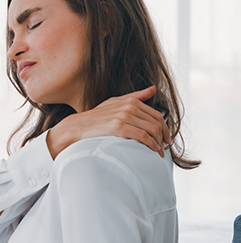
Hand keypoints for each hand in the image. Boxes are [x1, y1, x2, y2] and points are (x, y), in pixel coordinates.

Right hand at [46, 86, 170, 158]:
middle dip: (163, 136)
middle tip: (164, 148)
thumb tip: (153, 89)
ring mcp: (124, 116)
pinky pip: (142, 136)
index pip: (156, 115)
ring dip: (158, 143)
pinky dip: (150, 144)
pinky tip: (152, 150)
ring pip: (151, 130)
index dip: (164, 128)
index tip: (165, 139)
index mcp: (130, 101)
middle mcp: (129, 106)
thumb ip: (135, 96)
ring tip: (158, 153)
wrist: (77, 127)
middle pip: (156, 122)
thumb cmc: (95, 118)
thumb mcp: (114, 103)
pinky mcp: (118, 127)